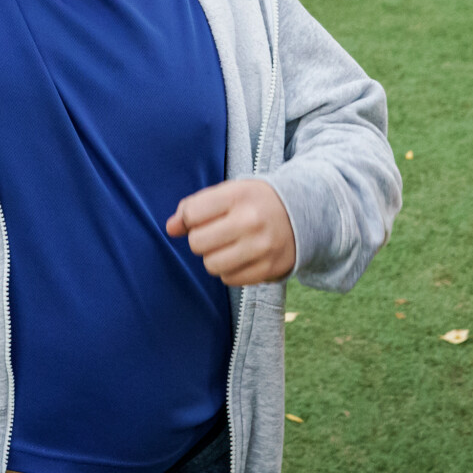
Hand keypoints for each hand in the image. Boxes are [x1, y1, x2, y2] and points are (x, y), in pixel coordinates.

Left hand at [166, 179, 296, 286]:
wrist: (302, 212)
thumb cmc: (254, 202)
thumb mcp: (228, 192)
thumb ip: (195, 206)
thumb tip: (170, 228)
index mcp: (238, 195)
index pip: (191, 213)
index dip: (188, 218)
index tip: (200, 217)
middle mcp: (250, 221)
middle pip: (198, 242)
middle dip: (200, 239)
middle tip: (215, 234)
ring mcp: (261, 247)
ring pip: (212, 264)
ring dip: (213, 258)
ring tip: (227, 247)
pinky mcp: (269, 268)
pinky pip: (229, 279)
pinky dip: (229, 271)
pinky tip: (241, 257)